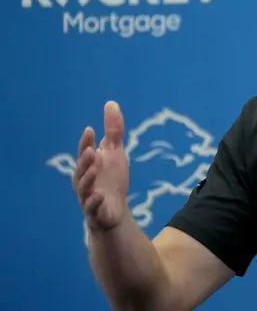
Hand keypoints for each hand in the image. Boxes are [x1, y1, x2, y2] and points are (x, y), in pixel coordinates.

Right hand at [73, 101, 129, 232]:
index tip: (91, 129)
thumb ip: (113, 129)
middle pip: (81, 169)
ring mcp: (88, 196)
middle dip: (85, 160)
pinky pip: (92, 208)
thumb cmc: (111, 178)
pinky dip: (94, 202)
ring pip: (84, 188)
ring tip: (95, 168)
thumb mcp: (115, 151)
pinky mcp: (95, 212)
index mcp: (88, 164)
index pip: (85, 151)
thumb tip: (111, 102)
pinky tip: (100, 195)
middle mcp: (84, 179)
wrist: (113, 209)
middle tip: (92, 150)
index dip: (86, 141)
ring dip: (88, 178)